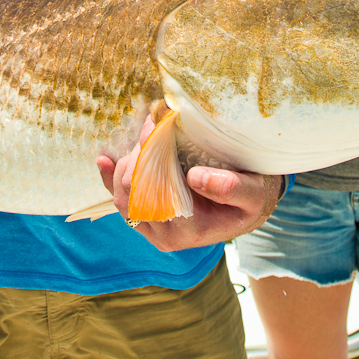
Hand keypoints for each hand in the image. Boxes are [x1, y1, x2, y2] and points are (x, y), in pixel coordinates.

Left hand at [96, 113, 282, 251]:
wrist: (246, 210)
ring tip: (145, 134)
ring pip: (122, 194)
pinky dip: (110, 178)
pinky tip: (104, 159)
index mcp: (189, 229)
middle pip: (132, 190)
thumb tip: (197, 178)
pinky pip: (120, 200)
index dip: (150, 155)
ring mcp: (152, 230)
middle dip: (138, 153)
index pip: (153, 190)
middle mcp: (166, 235)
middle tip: (153, 123)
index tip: (158, 125)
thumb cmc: (251, 198)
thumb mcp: (253, 193)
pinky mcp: (146, 220)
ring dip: (128, 161)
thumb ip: (231, 188)